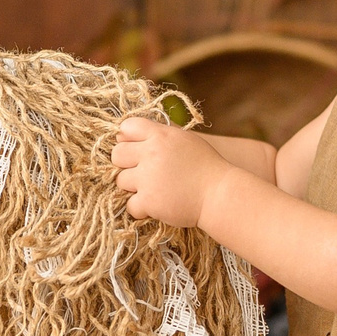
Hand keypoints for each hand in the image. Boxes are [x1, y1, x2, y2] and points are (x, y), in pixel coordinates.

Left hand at [113, 116, 227, 228]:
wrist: (219, 194)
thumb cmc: (206, 167)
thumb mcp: (186, 141)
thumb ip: (161, 136)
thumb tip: (135, 134)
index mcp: (161, 136)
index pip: (127, 127)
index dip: (127, 138)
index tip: (136, 150)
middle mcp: (152, 153)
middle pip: (117, 154)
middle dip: (125, 164)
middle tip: (141, 172)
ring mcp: (148, 178)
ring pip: (120, 180)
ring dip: (133, 187)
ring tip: (152, 189)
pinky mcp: (149, 201)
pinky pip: (130, 205)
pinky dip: (141, 208)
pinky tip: (155, 205)